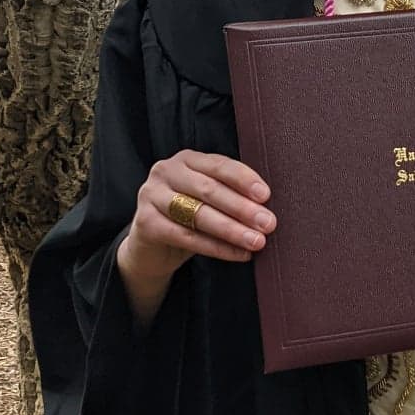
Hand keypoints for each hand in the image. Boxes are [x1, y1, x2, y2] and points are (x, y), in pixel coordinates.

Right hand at [119, 151, 276, 283]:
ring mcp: (151, 195)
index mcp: (186, 159)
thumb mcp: (208, 199)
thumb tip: (267, 207)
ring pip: (198, 214)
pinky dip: (217, 248)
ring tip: (257, 241)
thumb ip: (231, 194)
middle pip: (210, 189)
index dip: (244, 179)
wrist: (151, 247)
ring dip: (232, 229)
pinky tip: (239, 255)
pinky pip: (187, 237)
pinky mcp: (145, 223)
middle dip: (242, 208)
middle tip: (268, 223)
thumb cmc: (189, 217)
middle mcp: (166, 171)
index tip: (266, 196)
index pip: (219, 165)